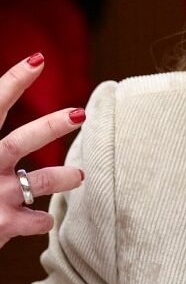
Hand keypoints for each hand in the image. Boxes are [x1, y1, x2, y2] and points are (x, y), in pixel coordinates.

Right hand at [0, 54, 85, 248]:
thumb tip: (5, 126)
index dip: (14, 81)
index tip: (38, 60)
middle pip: (22, 140)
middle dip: (52, 126)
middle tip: (79, 113)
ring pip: (41, 180)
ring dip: (63, 177)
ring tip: (79, 176)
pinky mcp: (2, 224)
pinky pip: (35, 220)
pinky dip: (40, 220)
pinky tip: (42, 220)